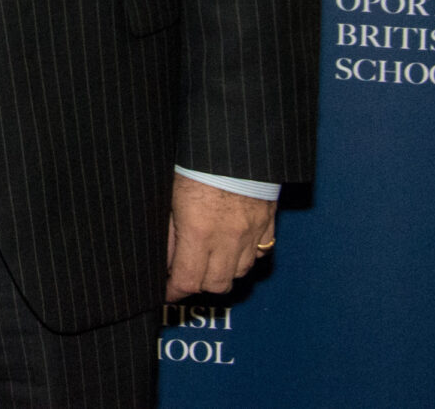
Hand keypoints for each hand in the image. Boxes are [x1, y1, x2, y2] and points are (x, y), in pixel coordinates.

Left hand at [165, 174, 276, 298]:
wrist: (235, 141)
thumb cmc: (197, 163)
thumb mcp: (171, 196)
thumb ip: (171, 232)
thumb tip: (167, 260)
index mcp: (199, 232)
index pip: (187, 280)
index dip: (174, 291)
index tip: (166, 292)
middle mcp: (228, 238)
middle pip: (216, 284)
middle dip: (198, 285)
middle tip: (185, 276)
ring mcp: (252, 233)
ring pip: (240, 273)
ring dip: (223, 272)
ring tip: (208, 260)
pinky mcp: (268, 223)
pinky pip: (260, 253)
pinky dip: (245, 257)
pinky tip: (233, 247)